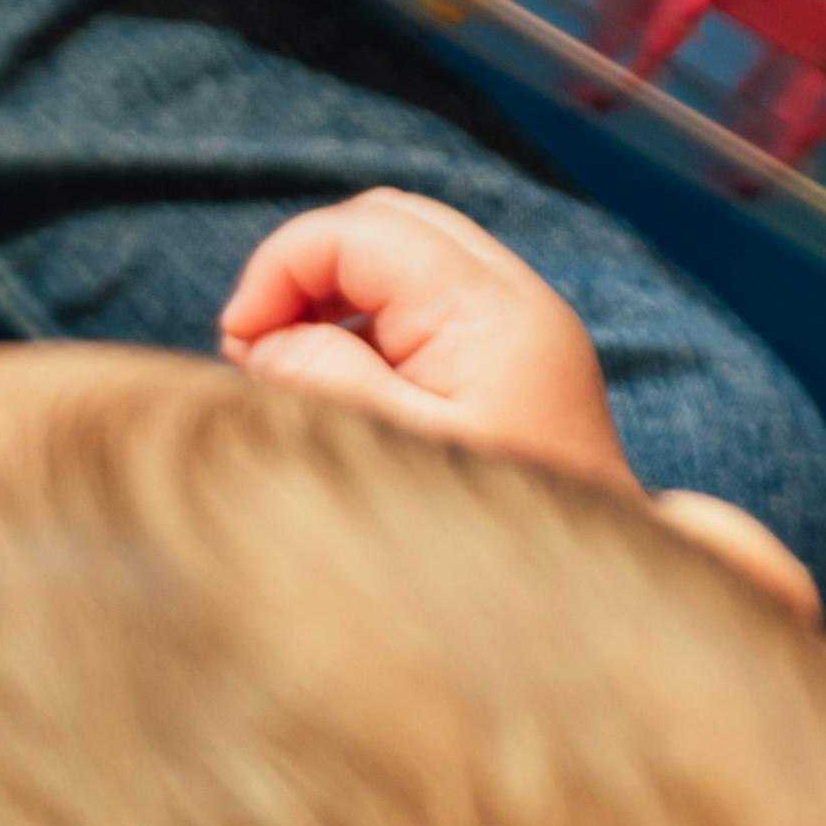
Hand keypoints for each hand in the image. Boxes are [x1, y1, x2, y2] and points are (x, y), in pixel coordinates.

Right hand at [222, 188, 823, 623]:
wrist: (588, 606)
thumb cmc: (488, 544)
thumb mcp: (389, 451)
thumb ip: (321, 375)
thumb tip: (265, 338)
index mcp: (492, 314)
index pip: (361, 230)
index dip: (279, 269)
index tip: (237, 342)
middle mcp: (517, 302)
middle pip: (388, 219)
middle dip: (305, 268)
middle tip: (260, 346)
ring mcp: (522, 328)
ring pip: (405, 250)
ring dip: (333, 294)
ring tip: (294, 369)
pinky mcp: (514, 359)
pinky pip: (425, 299)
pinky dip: (366, 322)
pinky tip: (344, 385)